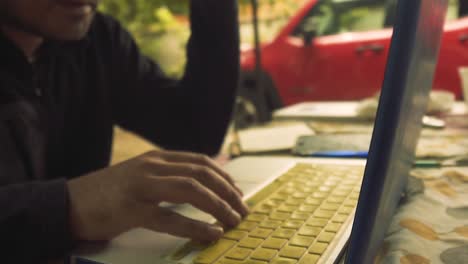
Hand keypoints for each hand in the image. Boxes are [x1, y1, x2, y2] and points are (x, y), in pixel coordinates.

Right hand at [67, 150, 248, 242]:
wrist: (67, 202)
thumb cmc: (107, 193)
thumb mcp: (139, 175)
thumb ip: (165, 176)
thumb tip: (197, 186)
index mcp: (156, 158)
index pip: (200, 161)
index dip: (224, 176)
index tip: (237, 191)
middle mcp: (152, 167)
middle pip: (201, 174)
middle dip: (227, 192)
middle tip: (242, 209)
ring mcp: (142, 187)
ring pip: (191, 191)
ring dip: (218, 206)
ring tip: (233, 221)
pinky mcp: (132, 210)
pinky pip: (170, 218)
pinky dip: (195, 226)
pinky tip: (211, 233)